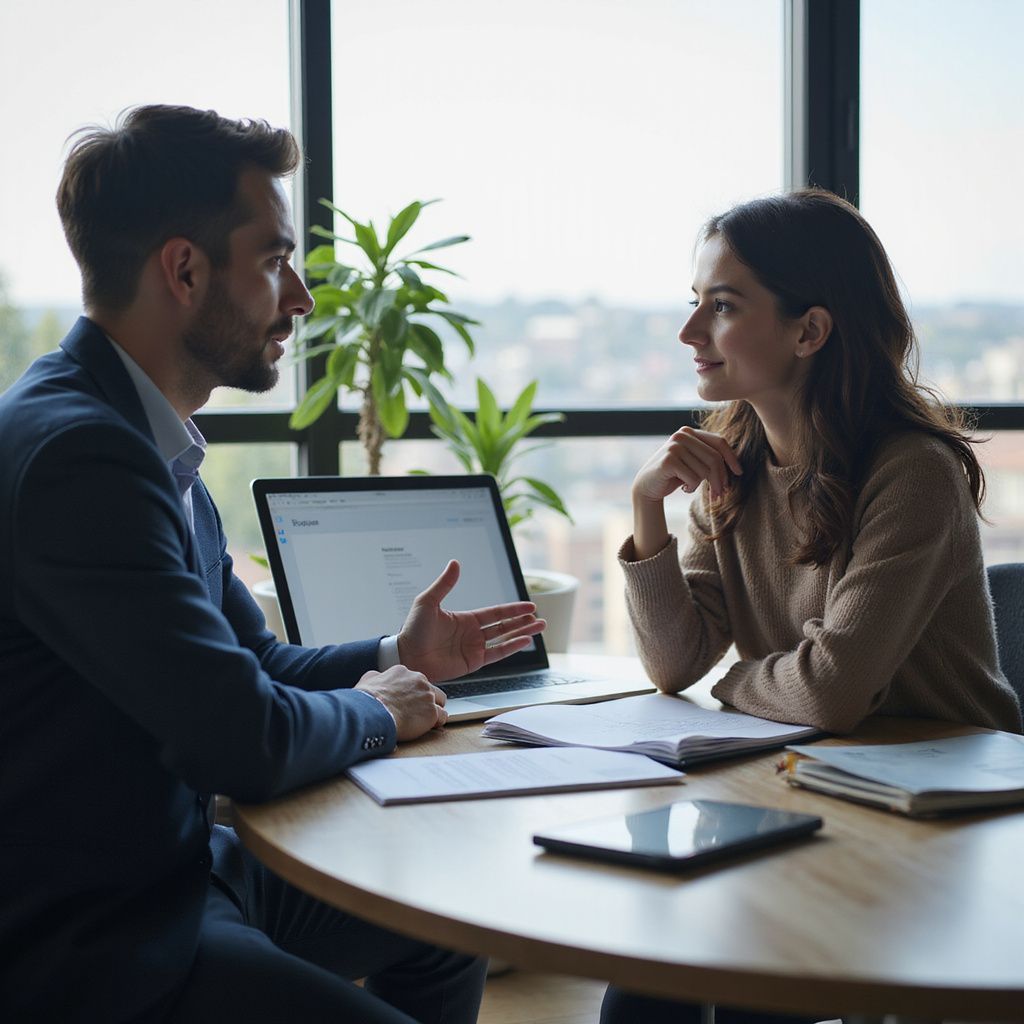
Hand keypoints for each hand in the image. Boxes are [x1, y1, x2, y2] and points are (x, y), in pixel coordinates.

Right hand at [356, 665, 447, 740]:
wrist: (372, 713)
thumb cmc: (367, 700)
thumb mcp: (368, 680)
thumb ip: (377, 677)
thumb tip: (377, 678)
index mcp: (403, 672)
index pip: (415, 681)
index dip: (412, 693)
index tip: (408, 701)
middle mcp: (418, 680)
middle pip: (430, 689)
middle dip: (425, 700)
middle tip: (417, 711)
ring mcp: (427, 696)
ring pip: (439, 701)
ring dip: (434, 709)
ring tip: (425, 720)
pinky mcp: (432, 712)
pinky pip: (442, 716)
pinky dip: (437, 722)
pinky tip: (430, 727)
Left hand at [397, 560, 544, 682]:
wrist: (407, 655)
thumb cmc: (413, 629)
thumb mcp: (428, 602)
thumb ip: (445, 584)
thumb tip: (455, 563)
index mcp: (465, 619)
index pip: (495, 612)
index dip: (513, 609)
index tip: (529, 606)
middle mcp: (473, 634)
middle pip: (504, 625)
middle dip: (522, 621)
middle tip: (540, 617)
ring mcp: (474, 649)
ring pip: (505, 639)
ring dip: (522, 633)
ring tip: (540, 627)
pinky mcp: (473, 663)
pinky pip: (497, 654)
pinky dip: (512, 647)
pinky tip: (524, 641)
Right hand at [633, 426, 742, 504]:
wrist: (647, 486)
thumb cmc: (674, 475)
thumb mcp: (693, 463)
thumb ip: (709, 457)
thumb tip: (736, 467)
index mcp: (689, 432)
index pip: (719, 442)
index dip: (732, 458)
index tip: (739, 473)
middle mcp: (682, 435)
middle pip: (714, 458)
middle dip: (720, 479)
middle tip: (720, 495)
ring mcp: (674, 446)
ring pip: (705, 471)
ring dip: (702, 486)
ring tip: (691, 487)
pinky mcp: (669, 460)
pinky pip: (694, 478)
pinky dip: (691, 487)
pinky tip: (683, 488)